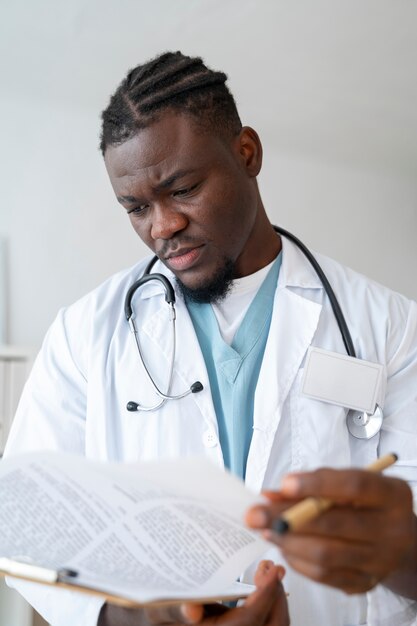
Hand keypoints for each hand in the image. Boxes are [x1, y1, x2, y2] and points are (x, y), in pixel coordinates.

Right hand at [98, 560, 288, 624]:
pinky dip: (270, 605)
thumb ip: (175, 608)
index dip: (264, 595)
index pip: (249, 621)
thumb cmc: (159, 612)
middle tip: (271, 569)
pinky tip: (262, 587)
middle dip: (275, 595)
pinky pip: (267, 623)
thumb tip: (192, 609)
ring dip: (276, 599)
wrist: (159, 617)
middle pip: (272, 624)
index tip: (271, 570)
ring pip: (273, 625)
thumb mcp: (160, 607)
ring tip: (269, 574)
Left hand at [246, 468, 416, 597]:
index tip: (285, 484)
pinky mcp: (365, 583)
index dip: (317, 484)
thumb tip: (271, 495)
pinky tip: (284, 546)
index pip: (353, 486)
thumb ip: (313, 483)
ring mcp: (379, 561)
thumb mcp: (349, 483)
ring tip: (265, 529)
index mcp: (391, 495)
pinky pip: (324, 576)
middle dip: (287, 518)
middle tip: (255, 513)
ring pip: (325, 554)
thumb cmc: (366, 503)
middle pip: (334, 524)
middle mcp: (391, 529)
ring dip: (288, 541)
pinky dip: (297, 560)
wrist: (398, 538)